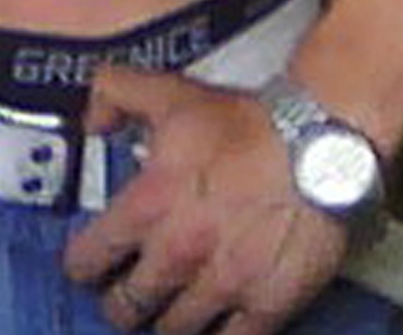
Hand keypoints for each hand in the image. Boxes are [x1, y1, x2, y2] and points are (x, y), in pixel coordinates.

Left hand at [64, 67, 346, 333]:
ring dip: (166, 321)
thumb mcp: (169, 92)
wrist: (318, 143)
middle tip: (126, 296)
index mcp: (148, 204)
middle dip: (122, 302)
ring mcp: (221, 285)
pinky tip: (214, 325)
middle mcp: (178, 253)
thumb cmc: (248, 123)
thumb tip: (92, 120)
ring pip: (172, 330)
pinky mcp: (264, 306)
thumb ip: (115, 94)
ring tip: (169, 308)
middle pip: (126, 307)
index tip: (87, 266)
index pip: (89, 259)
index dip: (83, 264)